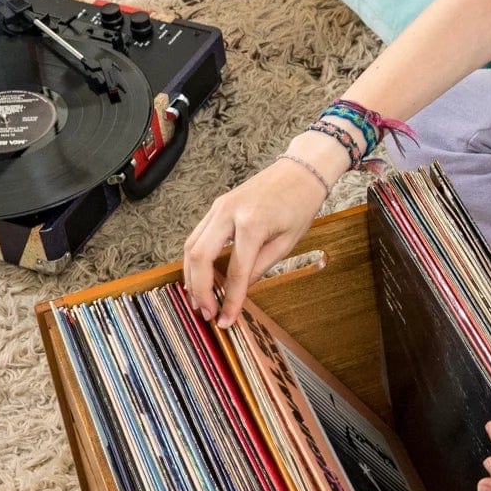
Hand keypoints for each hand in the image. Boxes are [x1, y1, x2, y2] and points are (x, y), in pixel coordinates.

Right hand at [181, 156, 329, 326]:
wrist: (300, 170)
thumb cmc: (300, 204)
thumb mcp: (287, 242)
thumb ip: (260, 267)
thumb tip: (239, 291)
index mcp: (252, 223)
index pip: (235, 271)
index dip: (229, 300)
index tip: (226, 320)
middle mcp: (229, 212)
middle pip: (199, 256)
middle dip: (199, 290)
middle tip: (207, 312)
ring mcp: (219, 206)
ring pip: (191, 246)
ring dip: (191, 276)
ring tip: (200, 300)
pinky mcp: (217, 206)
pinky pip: (197, 236)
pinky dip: (196, 259)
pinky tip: (201, 277)